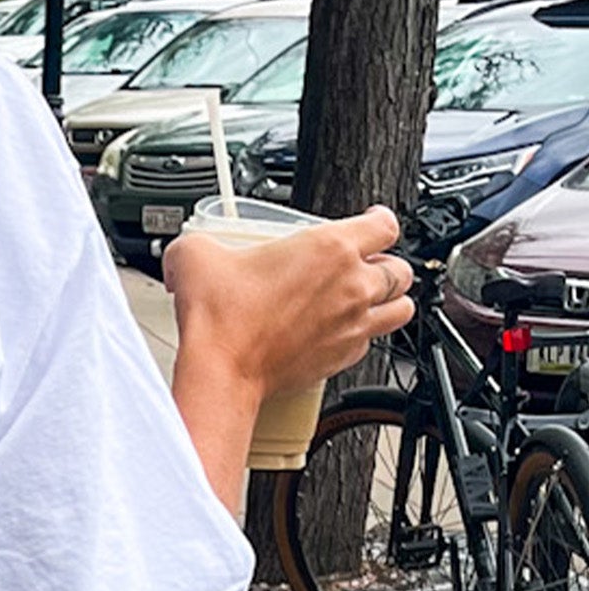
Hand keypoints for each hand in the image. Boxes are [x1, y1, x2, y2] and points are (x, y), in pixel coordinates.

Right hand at [161, 205, 415, 403]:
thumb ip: (199, 242)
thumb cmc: (220, 319)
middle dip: (387, 265)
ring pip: (401, 308)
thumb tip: (188, 249)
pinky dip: (363, 336)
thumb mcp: (196, 256)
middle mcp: (352, 285)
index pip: (385, 224)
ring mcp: (353, 324)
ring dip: (390, 301)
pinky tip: (342, 333)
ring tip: (372, 300)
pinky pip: (371, 344)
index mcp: (330, 248)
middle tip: (366, 265)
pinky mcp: (342, 358)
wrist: (221, 371)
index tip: (372, 221)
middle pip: (400, 268)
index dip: (381, 219)